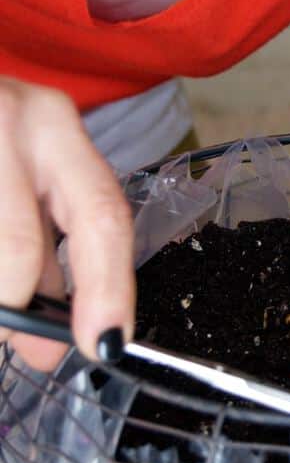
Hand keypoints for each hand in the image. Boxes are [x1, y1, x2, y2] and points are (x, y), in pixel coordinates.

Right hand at [0, 77, 134, 369]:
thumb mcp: (24, 172)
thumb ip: (45, 249)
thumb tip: (46, 341)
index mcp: (53, 125)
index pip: (100, 214)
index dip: (107, 289)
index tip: (104, 343)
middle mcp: (8, 119)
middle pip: (19, 246)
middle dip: (13, 305)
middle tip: (10, 335)